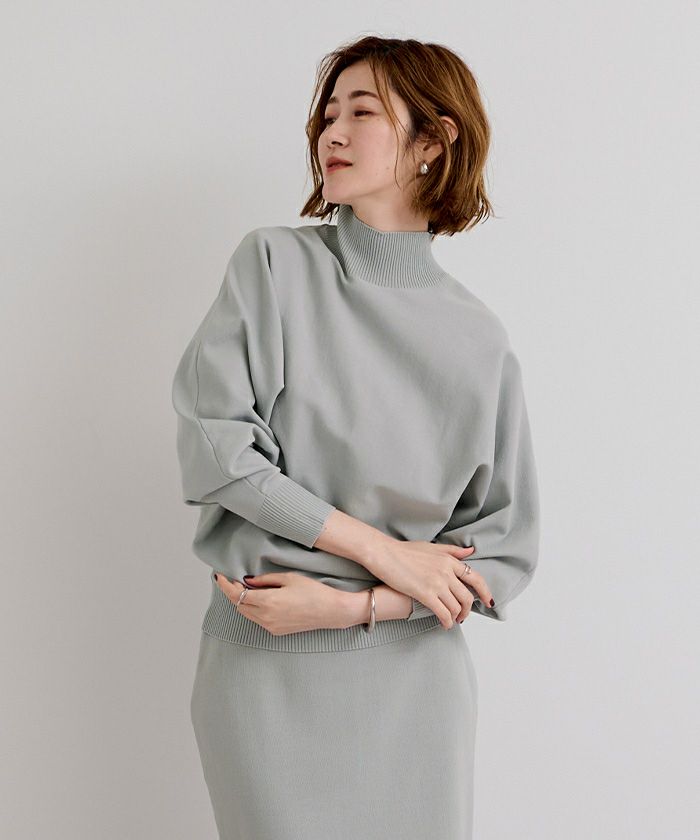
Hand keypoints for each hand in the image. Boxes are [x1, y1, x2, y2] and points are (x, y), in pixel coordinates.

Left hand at [214, 571, 346, 634]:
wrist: (331, 611)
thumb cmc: (313, 591)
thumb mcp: (288, 578)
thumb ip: (265, 580)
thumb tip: (248, 581)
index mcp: (268, 602)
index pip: (237, 595)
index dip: (225, 585)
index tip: (220, 576)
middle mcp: (266, 617)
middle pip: (239, 606)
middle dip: (232, 592)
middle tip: (231, 579)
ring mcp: (271, 626)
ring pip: (246, 614)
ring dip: (241, 602)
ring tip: (243, 587)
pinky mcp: (276, 631)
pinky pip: (257, 620)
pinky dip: (252, 609)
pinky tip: (257, 599)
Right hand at [368, 542, 491, 628]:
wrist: (384, 554)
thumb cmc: (404, 550)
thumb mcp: (431, 547)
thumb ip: (452, 551)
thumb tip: (471, 552)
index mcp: (449, 560)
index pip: (475, 578)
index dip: (485, 592)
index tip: (488, 602)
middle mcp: (446, 571)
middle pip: (467, 597)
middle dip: (467, 610)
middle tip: (463, 616)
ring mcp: (436, 583)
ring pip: (456, 607)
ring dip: (456, 617)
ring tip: (451, 620)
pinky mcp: (425, 593)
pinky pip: (443, 613)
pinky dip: (447, 621)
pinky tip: (444, 625)